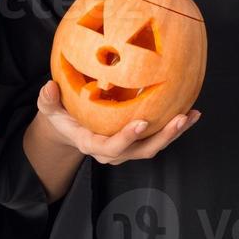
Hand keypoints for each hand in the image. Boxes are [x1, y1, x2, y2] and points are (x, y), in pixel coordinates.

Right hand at [34, 80, 199, 164]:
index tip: (141, 122)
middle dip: (162, 137)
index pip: (111, 147)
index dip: (126, 138)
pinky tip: (191, 113)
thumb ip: (47, 100)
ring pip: (153, 146)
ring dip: (174, 133)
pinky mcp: (137, 142)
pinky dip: (175, 128)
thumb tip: (48, 86)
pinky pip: (158, 138)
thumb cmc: (61, 116)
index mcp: (92, 145)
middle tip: (180, 119)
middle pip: (141, 151)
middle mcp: (113, 152)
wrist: (69, 128)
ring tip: (192, 115)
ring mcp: (127, 149)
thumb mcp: (49, 109)